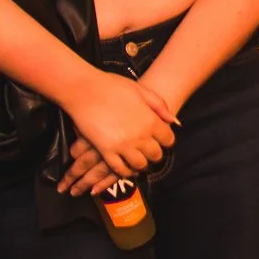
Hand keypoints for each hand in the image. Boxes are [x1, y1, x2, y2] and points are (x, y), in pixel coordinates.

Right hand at [59, 73, 177, 193]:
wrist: (84, 90)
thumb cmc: (112, 86)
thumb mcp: (140, 90)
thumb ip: (159, 105)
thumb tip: (173, 120)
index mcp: (150, 121)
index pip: (168, 140)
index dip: (166, 141)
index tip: (162, 140)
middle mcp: (140, 136)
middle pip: (155, 155)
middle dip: (155, 154)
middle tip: (150, 152)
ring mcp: (123, 146)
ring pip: (139, 165)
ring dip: (141, 164)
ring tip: (139, 161)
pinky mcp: (106, 151)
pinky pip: (119, 169)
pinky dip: (125, 171)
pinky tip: (125, 167)